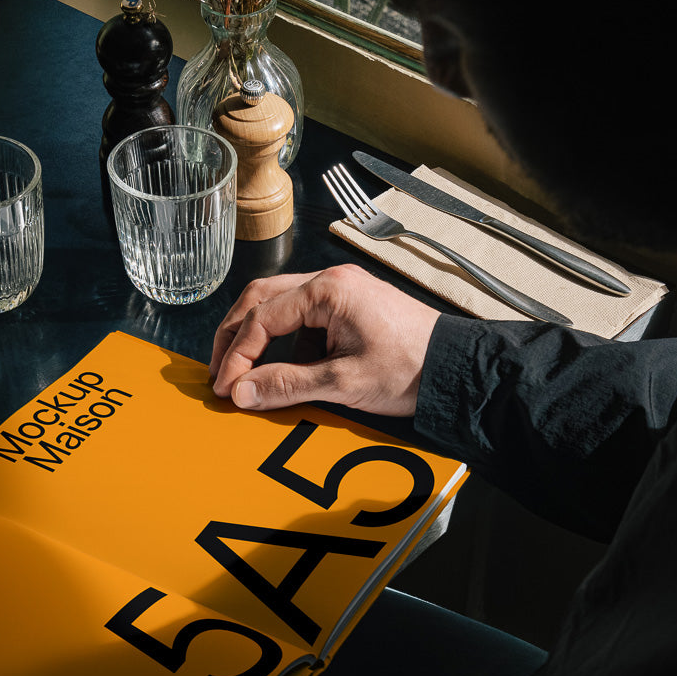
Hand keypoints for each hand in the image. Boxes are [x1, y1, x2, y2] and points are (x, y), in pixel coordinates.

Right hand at [209, 264, 440, 419]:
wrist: (455, 370)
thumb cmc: (409, 369)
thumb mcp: (342, 382)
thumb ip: (286, 386)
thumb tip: (241, 394)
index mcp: (328, 290)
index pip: (262, 318)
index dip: (237, 356)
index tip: (226, 388)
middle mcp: (331, 282)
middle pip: (262, 300)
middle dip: (236, 337)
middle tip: (220, 373)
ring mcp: (341, 292)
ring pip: (280, 306)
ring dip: (258, 338)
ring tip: (245, 373)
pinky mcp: (350, 308)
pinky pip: (304, 318)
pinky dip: (285, 343)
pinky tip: (284, 371)